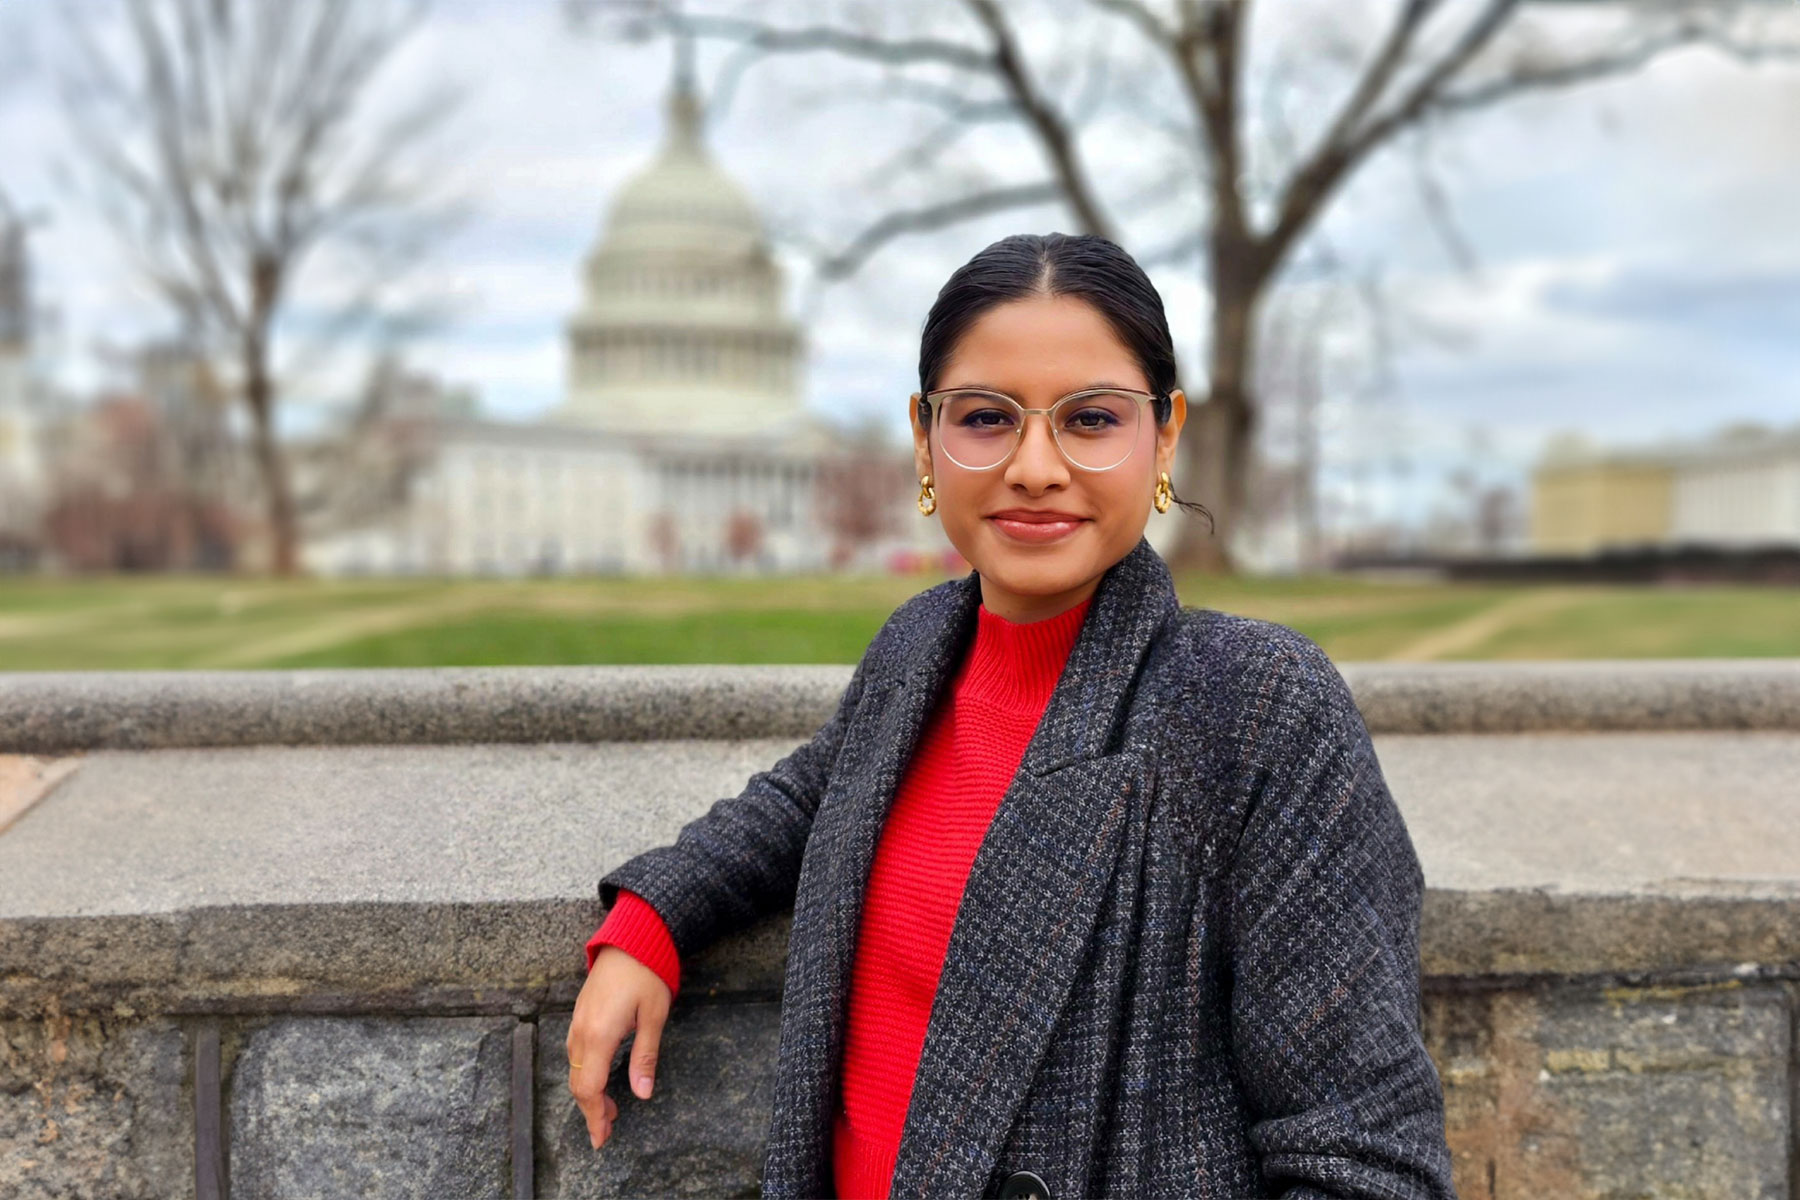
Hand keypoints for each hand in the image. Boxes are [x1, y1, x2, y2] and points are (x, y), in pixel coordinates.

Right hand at [567, 944, 672, 1149]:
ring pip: (575, 1070)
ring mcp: (577, 1023)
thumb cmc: (646, 975)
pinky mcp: (579, 1015)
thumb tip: (642, 1094)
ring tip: (609, 1109)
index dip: (594, 1117)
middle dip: (591, 1110)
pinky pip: (575, 1054)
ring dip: (589, 1093)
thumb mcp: (653, 1018)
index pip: (589, 1089)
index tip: (602, 1138)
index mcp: (599, 1036)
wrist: (630, 940)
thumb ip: (645, 1058)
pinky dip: (585, 1074)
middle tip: (608, 1130)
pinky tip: (600, 1079)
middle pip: (578, 1084)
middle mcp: (581, 1032)